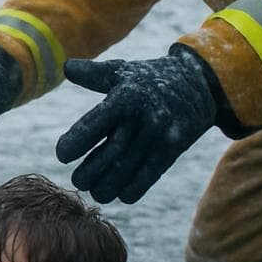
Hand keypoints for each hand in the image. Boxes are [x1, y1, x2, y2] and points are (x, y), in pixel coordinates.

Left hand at [54, 45, 218, 203]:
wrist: (200, 83)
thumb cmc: (149, 79)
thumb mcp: (122, 71)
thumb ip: (93, 74)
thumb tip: (66, 67)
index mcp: (124, 97)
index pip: (93, 124)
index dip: (74, 142)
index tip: (62, 155)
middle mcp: (141, 117)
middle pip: (109, 153)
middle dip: (88, 173)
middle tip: (77, 180)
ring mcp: (159, 134)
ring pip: (127, 170)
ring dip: (106, 187)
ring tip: (95, 191)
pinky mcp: (173, 148)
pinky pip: (150, 176)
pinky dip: (132, 190)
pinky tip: (120, 195)